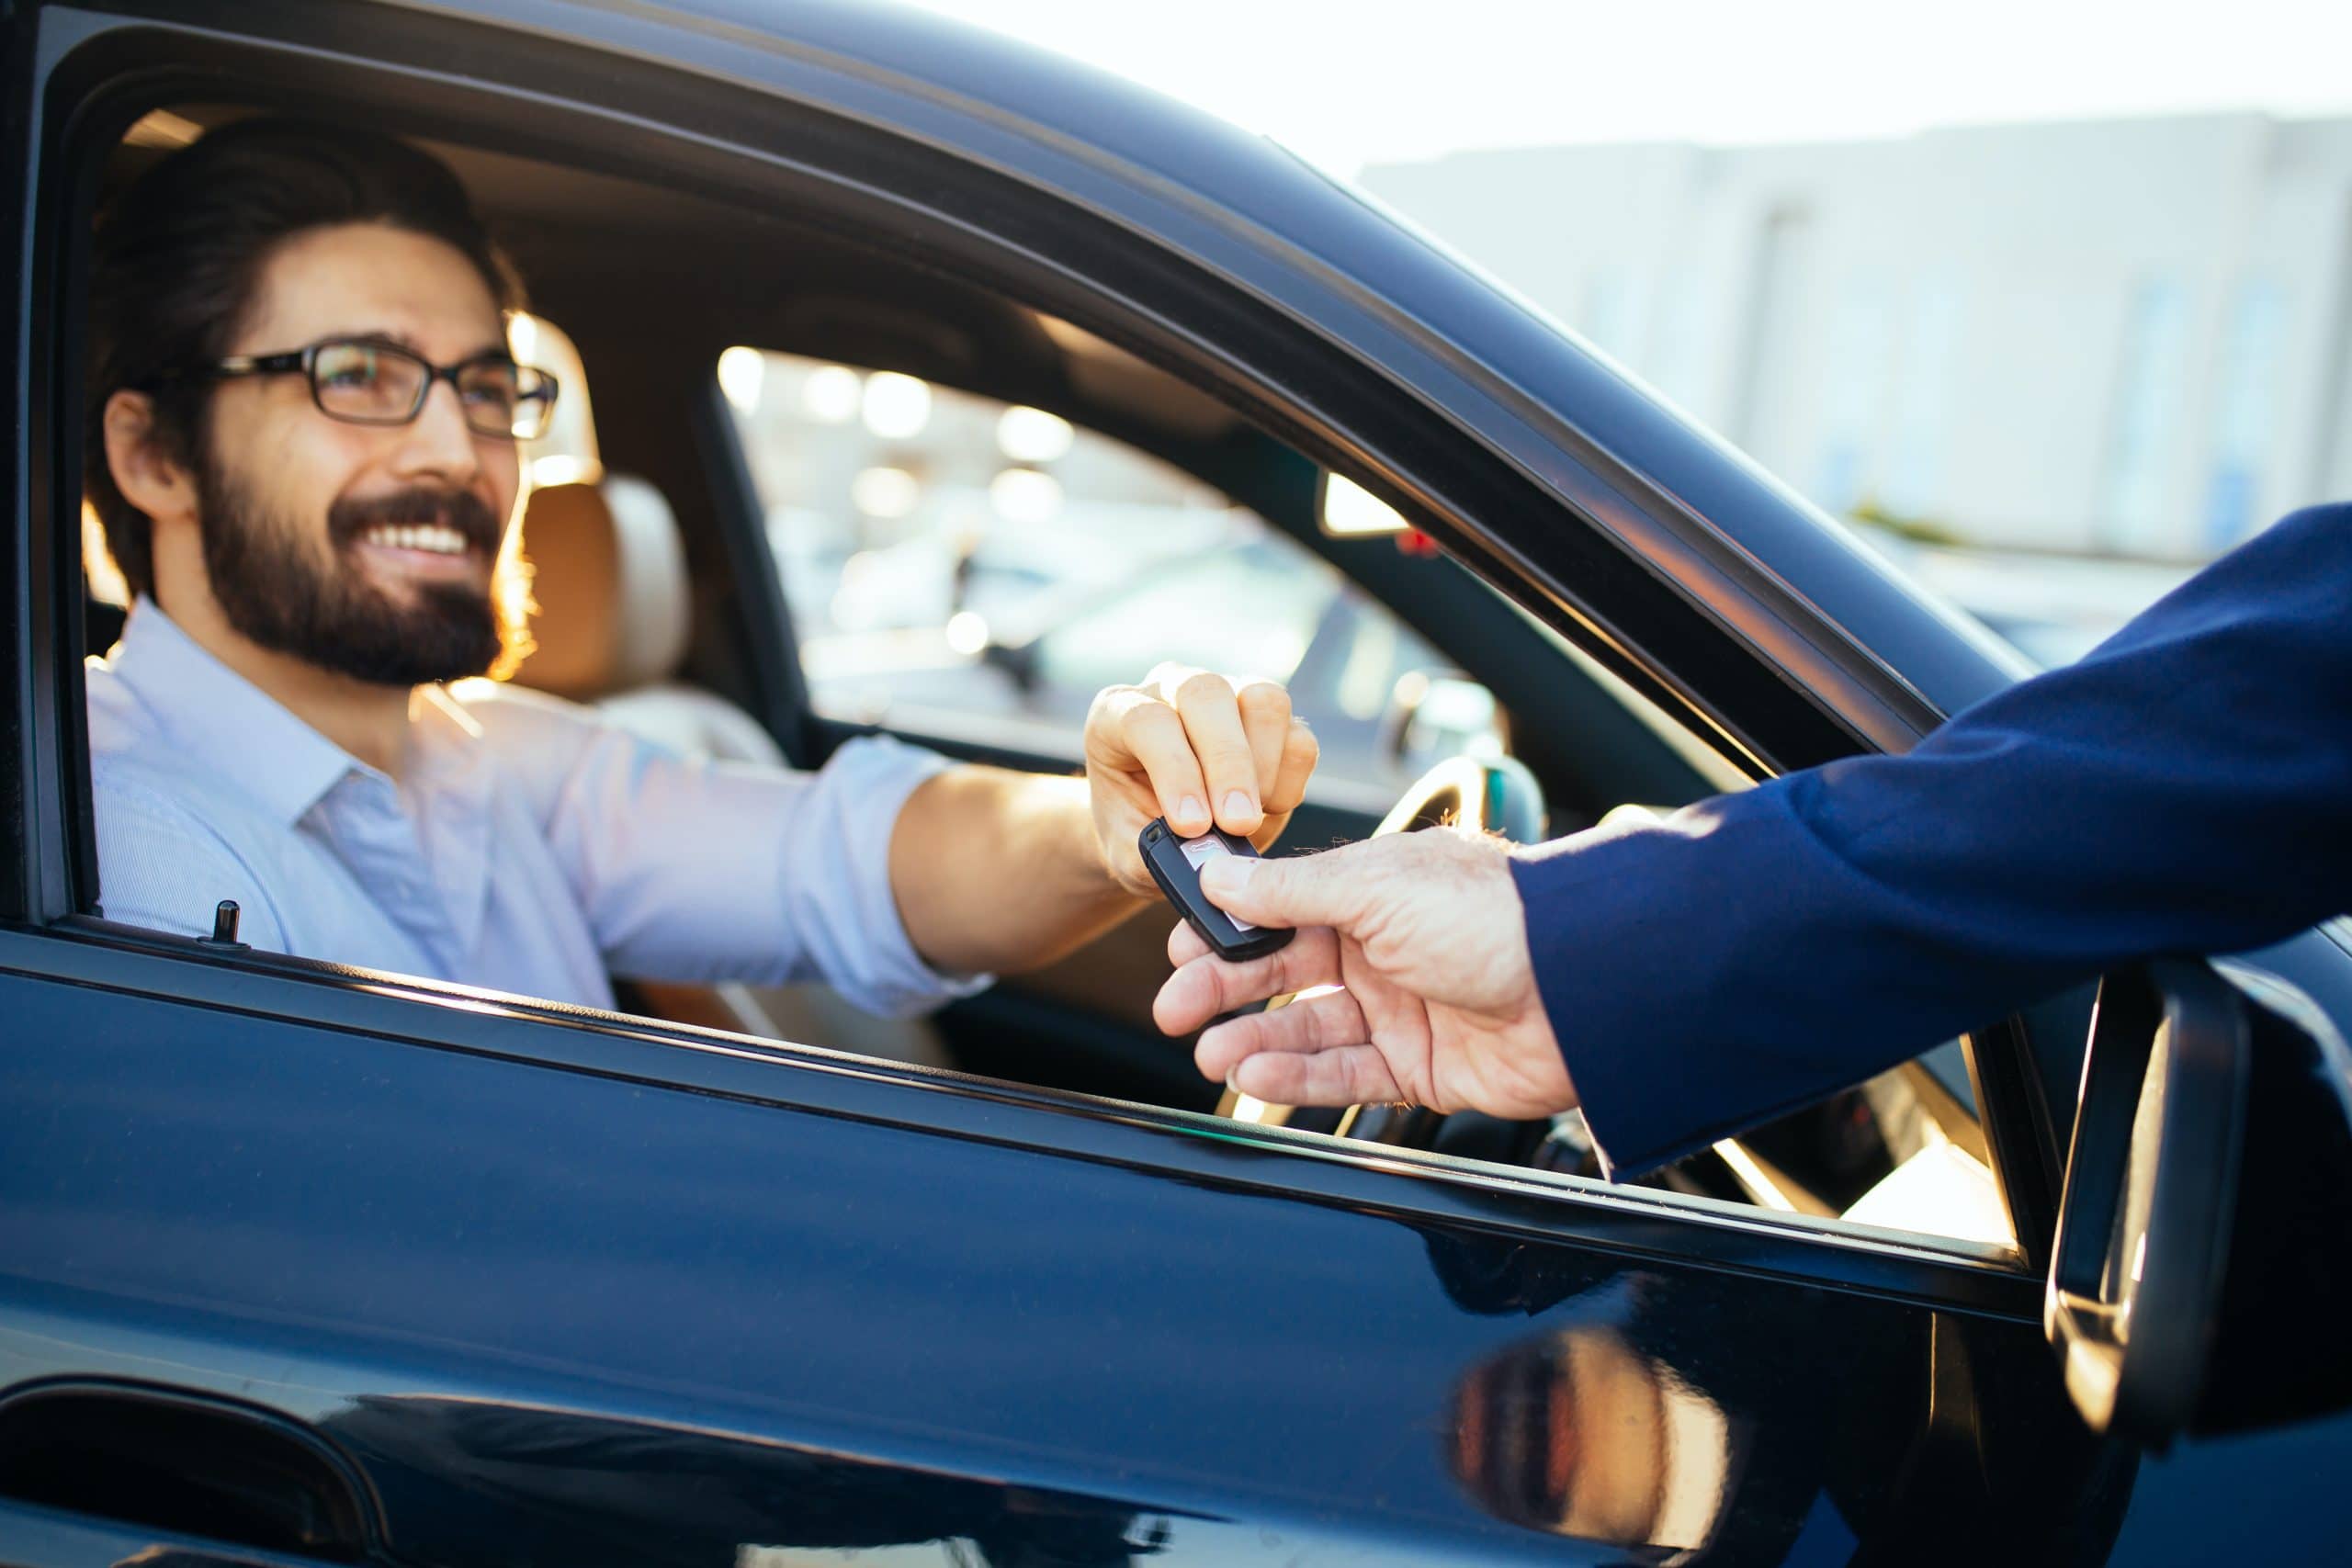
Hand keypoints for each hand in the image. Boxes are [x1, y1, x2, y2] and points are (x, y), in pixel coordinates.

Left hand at [1085, 663, 1317, 898]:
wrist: (1157, 831)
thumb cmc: (1134, 833)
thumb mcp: (1129, 852)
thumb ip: (1156, 855)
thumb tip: (1205, 860)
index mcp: (1117, 714)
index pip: (1148, 721)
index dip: (1175, 772)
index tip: (1191, 827)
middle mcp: (1172, 690)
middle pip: (1208, 694)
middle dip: (1228, 764)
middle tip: (1237, 824)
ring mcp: (1228, 695)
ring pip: (1263, 701)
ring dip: (1264, 767)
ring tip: (1247, 820)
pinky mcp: (1271, 722)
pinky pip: (1298, 737)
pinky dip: (1290, 782)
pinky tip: (1266, 811)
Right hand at [1151, 828, 1576, 1117]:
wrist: (1585, 989)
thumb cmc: (1494, 918)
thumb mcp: (1377, 886)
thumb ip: (1290, 889)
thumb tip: (1221, 876)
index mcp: (1374, 890)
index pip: (1281, 909)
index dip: (1228, 929)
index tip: (1179, 948)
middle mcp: (1384, 947)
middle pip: (1284, 973)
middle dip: (1224, 991)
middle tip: (1173, 1009)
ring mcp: (1402, 1009)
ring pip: (1308, 1030)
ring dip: (1253, 1041)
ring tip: (1210, 1054)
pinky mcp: (1421, 1068)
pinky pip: (1345, 1076)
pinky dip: (1297, 1079)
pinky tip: (1256, 1076)